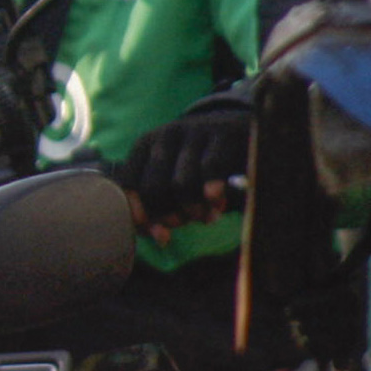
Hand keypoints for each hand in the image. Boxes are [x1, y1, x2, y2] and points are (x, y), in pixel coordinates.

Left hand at [124, 99, 253, 230]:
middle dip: (167, 214)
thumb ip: (161, 209)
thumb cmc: (199, 165)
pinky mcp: (222, 132)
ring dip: (192, 210)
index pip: (129, 184)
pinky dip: (213, 194)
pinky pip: (211, 170)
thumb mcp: (174, 181)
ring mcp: (193, 131)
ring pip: (181, 183)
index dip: (140, 215)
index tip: (159, 233)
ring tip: (205, 217)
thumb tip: (161, 239)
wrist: (240, 131)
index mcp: (144, 146)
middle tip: (183, 223)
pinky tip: (219, 206)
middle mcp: (164, 136)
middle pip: (153, 188)